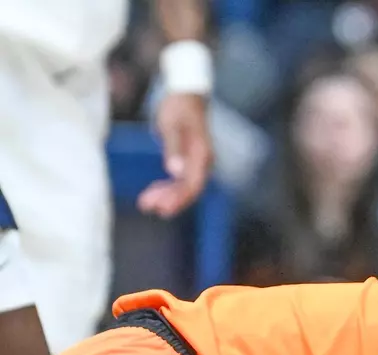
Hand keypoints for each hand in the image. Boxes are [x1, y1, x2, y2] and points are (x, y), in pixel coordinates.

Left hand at [138, 93, 211, 217]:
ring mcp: (196, 163)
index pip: (193, 185)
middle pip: (188, 189)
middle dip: (169, 200)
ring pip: (183, 187)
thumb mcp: (171, 125)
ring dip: (166, 196)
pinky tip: (153, 191)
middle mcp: (203, 163)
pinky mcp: (189, 161)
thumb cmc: (179, 107)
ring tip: (145, 202)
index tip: (161, 208)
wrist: (186, 95)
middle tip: (147, 206)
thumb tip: (175, 172)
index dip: (178, 198)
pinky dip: (167, 188)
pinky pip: (180, 180)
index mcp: (201, 155)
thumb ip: (174, 149)